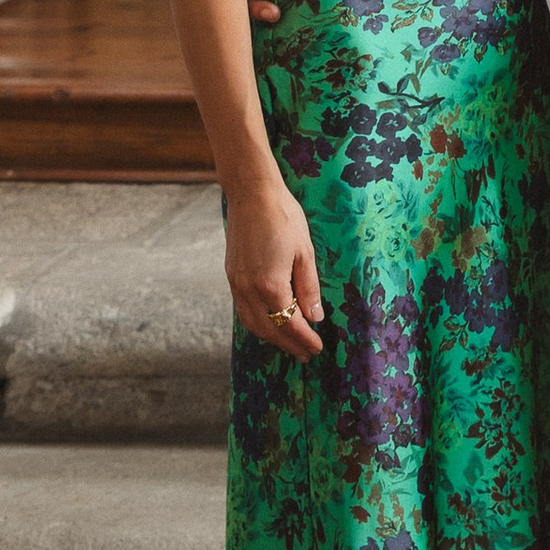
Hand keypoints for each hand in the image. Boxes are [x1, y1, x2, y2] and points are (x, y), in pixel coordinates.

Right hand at [226, 174, 323, 361]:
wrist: (252, 194)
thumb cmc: (284, 218)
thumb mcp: (305, 252)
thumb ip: (309, 288)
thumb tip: (315, 317)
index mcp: (270, 285)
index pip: (290, 324)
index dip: (304, 339)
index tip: (317, 349)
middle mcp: (249, 290)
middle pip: (270, 329)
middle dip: (289, 344)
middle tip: (306, 355)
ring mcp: (236, 284)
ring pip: (253, 323)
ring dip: (272, 337)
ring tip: (289, 344)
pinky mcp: (231, 276)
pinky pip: (243, 310)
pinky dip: (258, 323)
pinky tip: (269, 322)